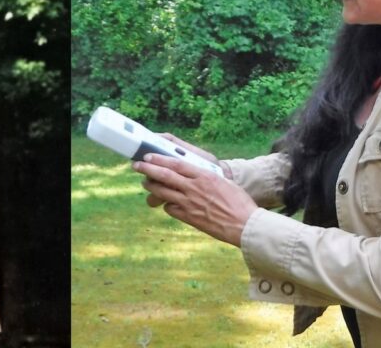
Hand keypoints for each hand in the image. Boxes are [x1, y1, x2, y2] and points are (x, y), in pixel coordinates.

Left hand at [133, 153, 256, 246]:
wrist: (244, 225)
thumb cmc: (239, 202)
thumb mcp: (223, 183)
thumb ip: (206, 178)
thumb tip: (195, 174)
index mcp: (204, 176)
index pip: (176, 164)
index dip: (159, 159)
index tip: (148, 156)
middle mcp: (194, 188)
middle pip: (165, 176)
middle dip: (148, 169)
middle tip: (137, 165)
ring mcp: (190, 204)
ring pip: (163, 192)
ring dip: (152, 187)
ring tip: (146, 183)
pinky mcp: (189, 218)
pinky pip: (170, 209)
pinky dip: (166, 204)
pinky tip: (165, 203)